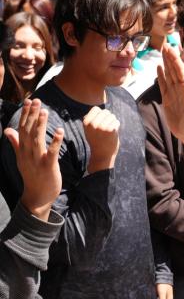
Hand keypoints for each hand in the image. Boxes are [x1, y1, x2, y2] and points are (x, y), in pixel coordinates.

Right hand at [4, 99, 63, 220]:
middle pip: (28, 132)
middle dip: (32, 115)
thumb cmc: (33, 176)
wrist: (38, 197)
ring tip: (45, 111)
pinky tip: (60, 131)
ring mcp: (37, 161)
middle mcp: (27, 154)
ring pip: (37, 140)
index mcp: (22, 151)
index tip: (28, 101)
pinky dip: (55, 142)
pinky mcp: (48, 167)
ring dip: (41, 125)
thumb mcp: (22, 159)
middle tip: (36, 100)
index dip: (25, 115)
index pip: (21, 129)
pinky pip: (51, 153)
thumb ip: (16, 144)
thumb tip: (7, 130)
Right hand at [83, 107, 119, 172]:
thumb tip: (97, 108)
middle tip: (105, 129)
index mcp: (86, 122)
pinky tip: (113, 133)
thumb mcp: (89, 129)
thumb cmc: (96, 140)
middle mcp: (93, 124)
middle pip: (105, 112)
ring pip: (112, 116)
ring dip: (112, 122)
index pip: (96, 109)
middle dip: (107, 118)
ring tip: (108, 131)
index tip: (99, 123)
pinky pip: (116, 121)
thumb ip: (91, 118)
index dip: (100, 115)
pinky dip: (116, 126)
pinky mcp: (111, 130)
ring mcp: (102, 126)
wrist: (102, 154)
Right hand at [159, 44, 183, 150]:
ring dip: (165, 63)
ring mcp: (173, 93)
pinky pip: (163, 85)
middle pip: (173, 69)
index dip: (175, 59)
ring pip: (168, 74)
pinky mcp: (167, 99)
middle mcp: (180, 88)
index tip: (171, 48)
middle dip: (169, 57)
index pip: (180, 70)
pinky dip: (161, 76)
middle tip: (164, 45)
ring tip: (162, 53)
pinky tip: (158, 68)